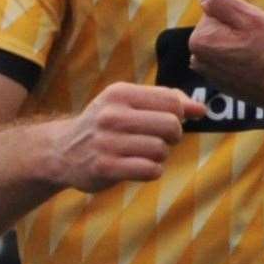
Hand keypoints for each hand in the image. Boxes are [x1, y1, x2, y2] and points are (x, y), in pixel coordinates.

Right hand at [52, 83, 204, 191]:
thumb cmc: (108, 123)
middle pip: (171, 125)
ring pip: (161, 150)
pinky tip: (139, 167)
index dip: (179, 114)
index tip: (167, 121)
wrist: (62, 151)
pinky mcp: (105, 167)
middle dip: (173, 136)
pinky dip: (152, 170)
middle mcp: (111, 115)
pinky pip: (150, 170)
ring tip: (144, 153)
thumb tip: (202, 110)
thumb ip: (168, 100)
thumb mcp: (130, 102)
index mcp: (120, 93)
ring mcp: (106, 142)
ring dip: (160, 155)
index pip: (172, 101)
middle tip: (159, 139)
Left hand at [188, 0, 263, 114]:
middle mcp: (199, 60)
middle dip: (240, 29)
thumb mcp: (252, 17)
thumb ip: (222, 3)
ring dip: (244, 44)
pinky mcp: (226, 86)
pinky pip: (234, 61)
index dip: (240, 14)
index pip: (216, 10)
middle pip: (220, 28)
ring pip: (229, 44)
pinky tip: (262, 67)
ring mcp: (212, 75)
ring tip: (263, 54)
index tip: (255, 28)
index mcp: (200, 41)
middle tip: (262, 40)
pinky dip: (246, 60)